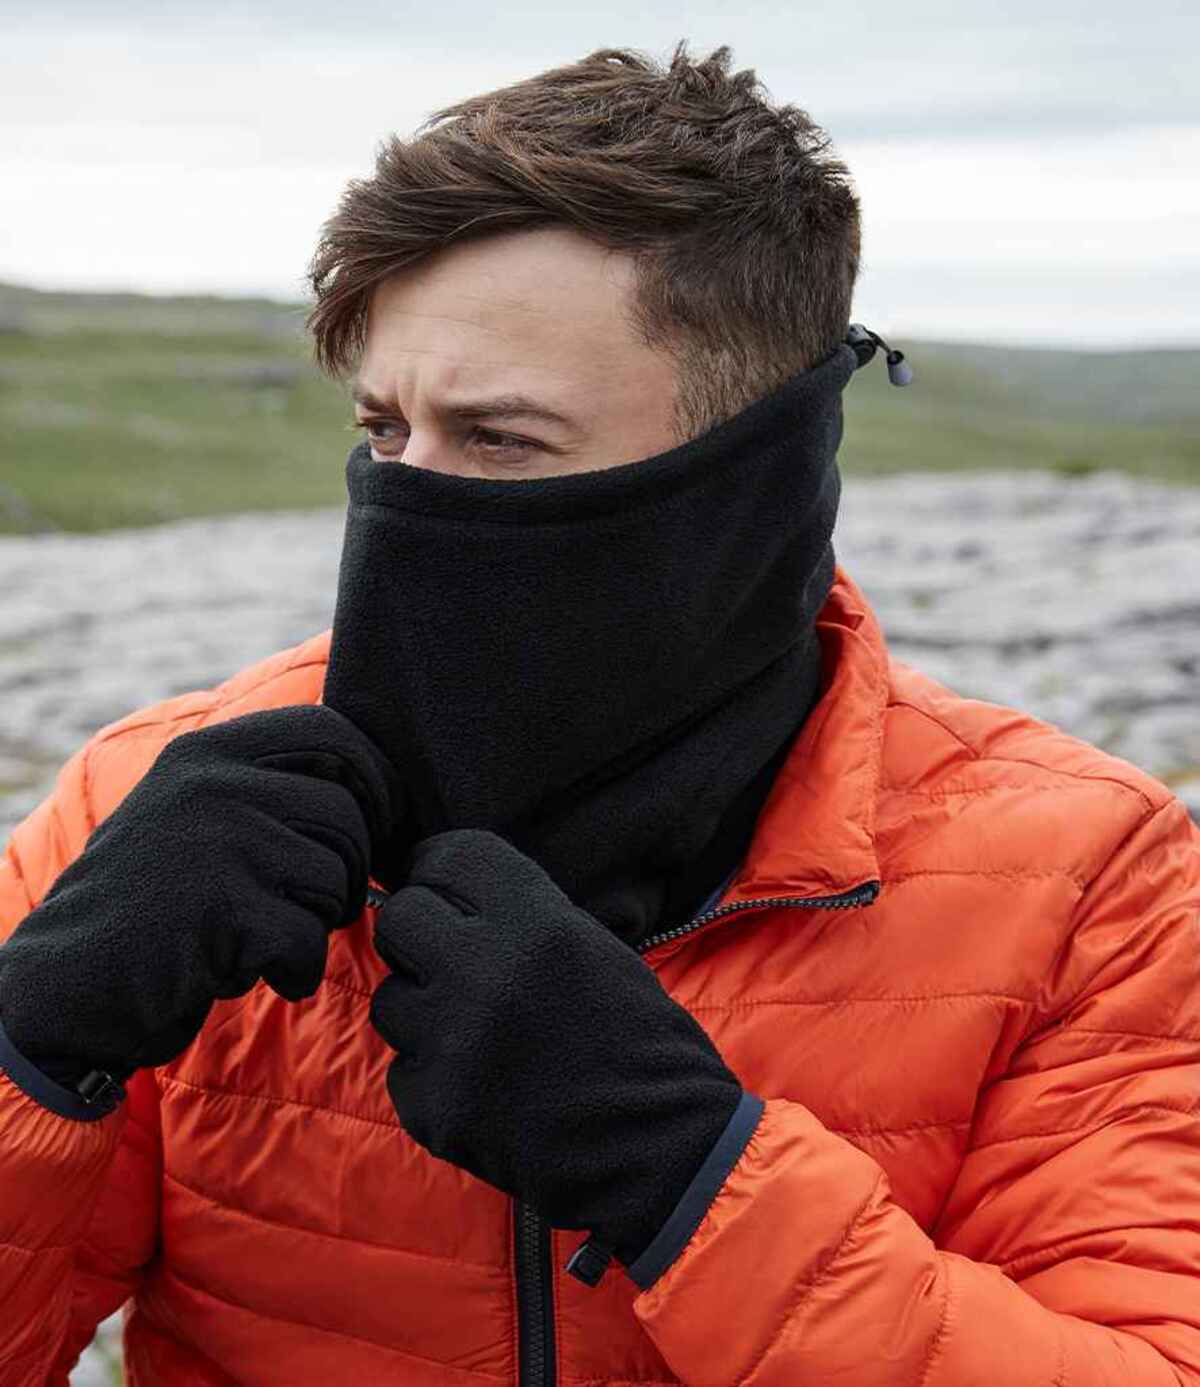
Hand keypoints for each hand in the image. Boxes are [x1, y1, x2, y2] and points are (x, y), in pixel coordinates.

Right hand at [0, 705, 400, 1093]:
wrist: (68, 983)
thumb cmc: (155, 903)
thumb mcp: (196, 813)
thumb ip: (266, 783)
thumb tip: (382, 780)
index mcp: (211, 751)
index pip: (333, 732)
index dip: (375, 780)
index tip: (377, 823)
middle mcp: (213, 783)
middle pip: (347, 814)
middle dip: (353, 868)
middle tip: (323, 904)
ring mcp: (217, 841)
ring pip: (337, 877)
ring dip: (322, 922)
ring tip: (276, 937)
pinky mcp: (222, 908)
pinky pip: (309, 937)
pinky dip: (299, 970)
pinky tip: (267, 975)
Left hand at [368, 829, 742, 1266]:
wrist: (664, 1147)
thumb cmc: (638, 1041)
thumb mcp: (592, 949)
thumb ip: (520, 917)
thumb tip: (449, 896)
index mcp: (537, 924)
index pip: (451, 856)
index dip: (439, 869)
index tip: (440, 887)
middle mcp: (487, 972)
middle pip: (401, 918)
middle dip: (417, 937)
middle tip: (445, 961)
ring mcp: (455, 1043)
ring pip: (392, 1000)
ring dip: (423, 1014)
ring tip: (476, 1035)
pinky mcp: (436, 1108)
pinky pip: (404, 1072)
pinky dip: (435, 1079)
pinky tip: (483, 1087)